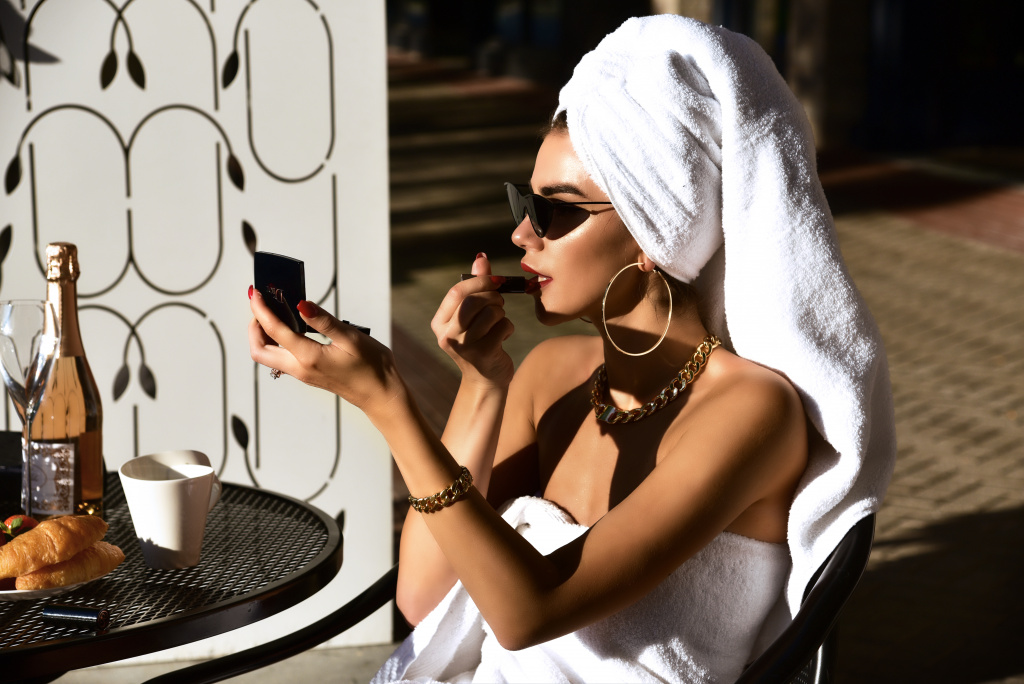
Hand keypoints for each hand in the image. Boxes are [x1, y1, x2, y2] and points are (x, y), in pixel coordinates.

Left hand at [248, 291, 400, 413]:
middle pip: (259, 350)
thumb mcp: (351, 338)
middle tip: (262, 304)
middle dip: (254, 325)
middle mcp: (300, 368)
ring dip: (262, 335)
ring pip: (268, 356)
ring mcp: (302, 374)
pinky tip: (288, 327)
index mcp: (309, 357)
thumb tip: (302, 304)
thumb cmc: (372, 367)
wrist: (380, 395)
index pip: (274, 330)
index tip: (257, 292)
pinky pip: (281, 359)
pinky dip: (276, 341)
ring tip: (273, 312)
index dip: (261, 309)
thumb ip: (323, 321)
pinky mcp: (307, 375)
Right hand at [431, 253, 514, 387]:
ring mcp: (464, 347)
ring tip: (499, 322)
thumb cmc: (479, 341)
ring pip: (491, 313)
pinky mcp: (483, 355)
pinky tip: (504, 336)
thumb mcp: (472, 315)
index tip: (496, 280)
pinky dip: (508, 327)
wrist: (485, 379)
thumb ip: (475, 287)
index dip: (480, 281)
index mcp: (440, 323)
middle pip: (473, 301)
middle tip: (499, 302)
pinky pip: (503, 327)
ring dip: (502, 313)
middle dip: (493, 296)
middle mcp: (447, 335)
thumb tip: (481, 258)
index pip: (457, 292)